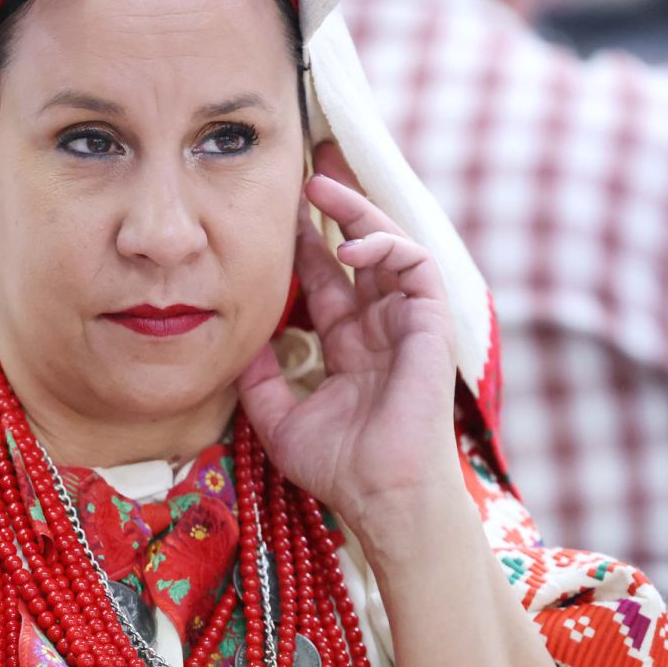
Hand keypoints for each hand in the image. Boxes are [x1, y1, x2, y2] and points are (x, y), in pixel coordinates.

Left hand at [237, 142, 466, 549]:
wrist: (382, 496)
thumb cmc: (340, 468)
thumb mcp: (279, 418)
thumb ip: (259, 379)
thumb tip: (237, 341)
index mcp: (349, 345)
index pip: (326, 279)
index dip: (303, 244)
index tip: (274, 212)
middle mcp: (379, 327)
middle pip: (358, 249)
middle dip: (333, 207)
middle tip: (303, 169)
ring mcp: (406, 323)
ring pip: (388, 246)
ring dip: (357, 211)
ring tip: (319, 186)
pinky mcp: (430, 323)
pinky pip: (414, 267)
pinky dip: (384, 247)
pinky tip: (350, 246)